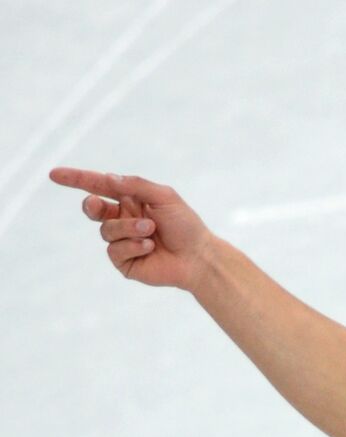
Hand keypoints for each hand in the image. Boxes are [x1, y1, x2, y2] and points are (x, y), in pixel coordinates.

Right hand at [49, 168, 216, 289]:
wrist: (199, 257)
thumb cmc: (186, 225)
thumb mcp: (164, 196)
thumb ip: (136, 185)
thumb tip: (108, 178)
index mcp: (132, 201)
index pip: (99, 187)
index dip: (77, 180)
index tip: (55, 174)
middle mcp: (124, 219)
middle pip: (92, 209)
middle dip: (91, 206)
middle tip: (96, 205)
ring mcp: (122, 241)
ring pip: (106, 230)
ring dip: (128, 228)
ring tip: (151, 231)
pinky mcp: (124, 261)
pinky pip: (114, 250)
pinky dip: (132, 245)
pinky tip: (150, 247)